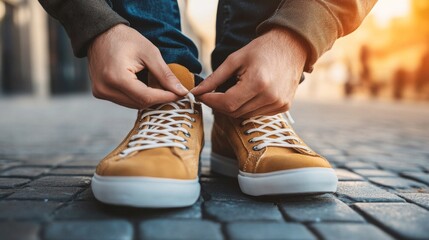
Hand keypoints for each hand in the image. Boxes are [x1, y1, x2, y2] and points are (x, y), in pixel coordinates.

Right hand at [88, 24, 188, 108]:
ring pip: (133, 104)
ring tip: (158, 87)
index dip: (165, 98)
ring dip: (148, 98)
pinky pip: (124, 100)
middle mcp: (106, 89)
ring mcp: (101, 92)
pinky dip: (137, 96)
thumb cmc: (125, 39)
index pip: (146, 97)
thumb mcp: (150, 53)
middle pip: (140, 103)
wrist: (100, 33)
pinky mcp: (100, 92)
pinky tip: (143, 85)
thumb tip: (181, 91)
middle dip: (158, 99)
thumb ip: (165, 74)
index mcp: (117, 78)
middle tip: (172, 90)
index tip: (180, 94)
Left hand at [191, 27, 306, 117]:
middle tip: (211, 94)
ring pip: (245, 115)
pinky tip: (248, 94)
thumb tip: (196, 91)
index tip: (200, 95)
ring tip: (232, 91)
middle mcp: (270, 97)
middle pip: (235, 112)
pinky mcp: (283, 107)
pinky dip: (247, 107)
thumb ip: (214, 78)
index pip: (227, 103)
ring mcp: (279, 104)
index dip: (210, 101)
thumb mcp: (235, 59)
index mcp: (258, 82)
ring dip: (233, 107)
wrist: (292, 46)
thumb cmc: (261, 49)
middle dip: (219, 105)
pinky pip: (257, 114)